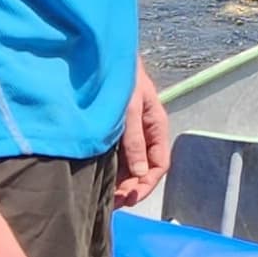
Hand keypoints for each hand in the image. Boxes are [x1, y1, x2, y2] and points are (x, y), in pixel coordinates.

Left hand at [114, 62, 171, 206]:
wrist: (103, 55)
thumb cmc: (122, 79)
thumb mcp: (130, 110)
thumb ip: (133, 141)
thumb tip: (139, 174)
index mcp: (156, 127)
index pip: (159, 165)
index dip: (146, 184)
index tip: (128, 198)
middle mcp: (146, 132)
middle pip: (144, 168)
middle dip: (131, 186)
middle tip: (111, 201)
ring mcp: (130, 131)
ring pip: (130, 163)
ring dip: (120, 180)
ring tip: (103, 193)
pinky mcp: (115, 129)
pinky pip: (117, 154)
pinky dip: (111, 168)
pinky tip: (98, 176)